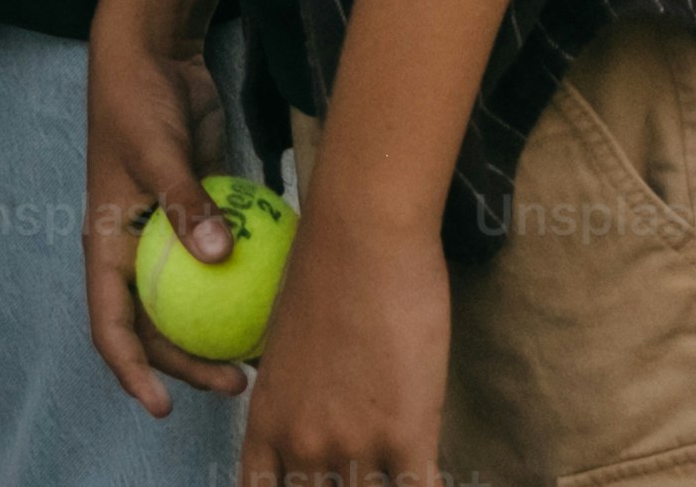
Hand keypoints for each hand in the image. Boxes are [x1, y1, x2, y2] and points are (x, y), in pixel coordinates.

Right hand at [84, 11, 247, 415]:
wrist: (152, 55)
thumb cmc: (136, 103)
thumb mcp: (155, 152)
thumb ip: (185, 203)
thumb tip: (217, 255)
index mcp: (107, 247)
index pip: (111, 326)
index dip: (132, 372)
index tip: (163, 405)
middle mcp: (135, 253)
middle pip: (156, 329)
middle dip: (189, 366)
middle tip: (238, 382)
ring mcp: (167, 237)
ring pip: (189, 304)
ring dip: (218, 334)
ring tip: (260, 357)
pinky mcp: (198, 216)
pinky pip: (218, 264)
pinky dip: (240, 287)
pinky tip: (277, 302)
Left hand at [237, 214, 445, 486]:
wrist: (362, 234)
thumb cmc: (323, 270)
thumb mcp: (284, 345)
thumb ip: (293, 397)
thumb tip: (309, 418)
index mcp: (267, 421)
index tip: (311, 484)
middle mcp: (304, 444)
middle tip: (364, 468)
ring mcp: (355, 444)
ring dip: (387, 482)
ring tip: (397, 465)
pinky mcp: (408, 435)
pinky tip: (428, 473)